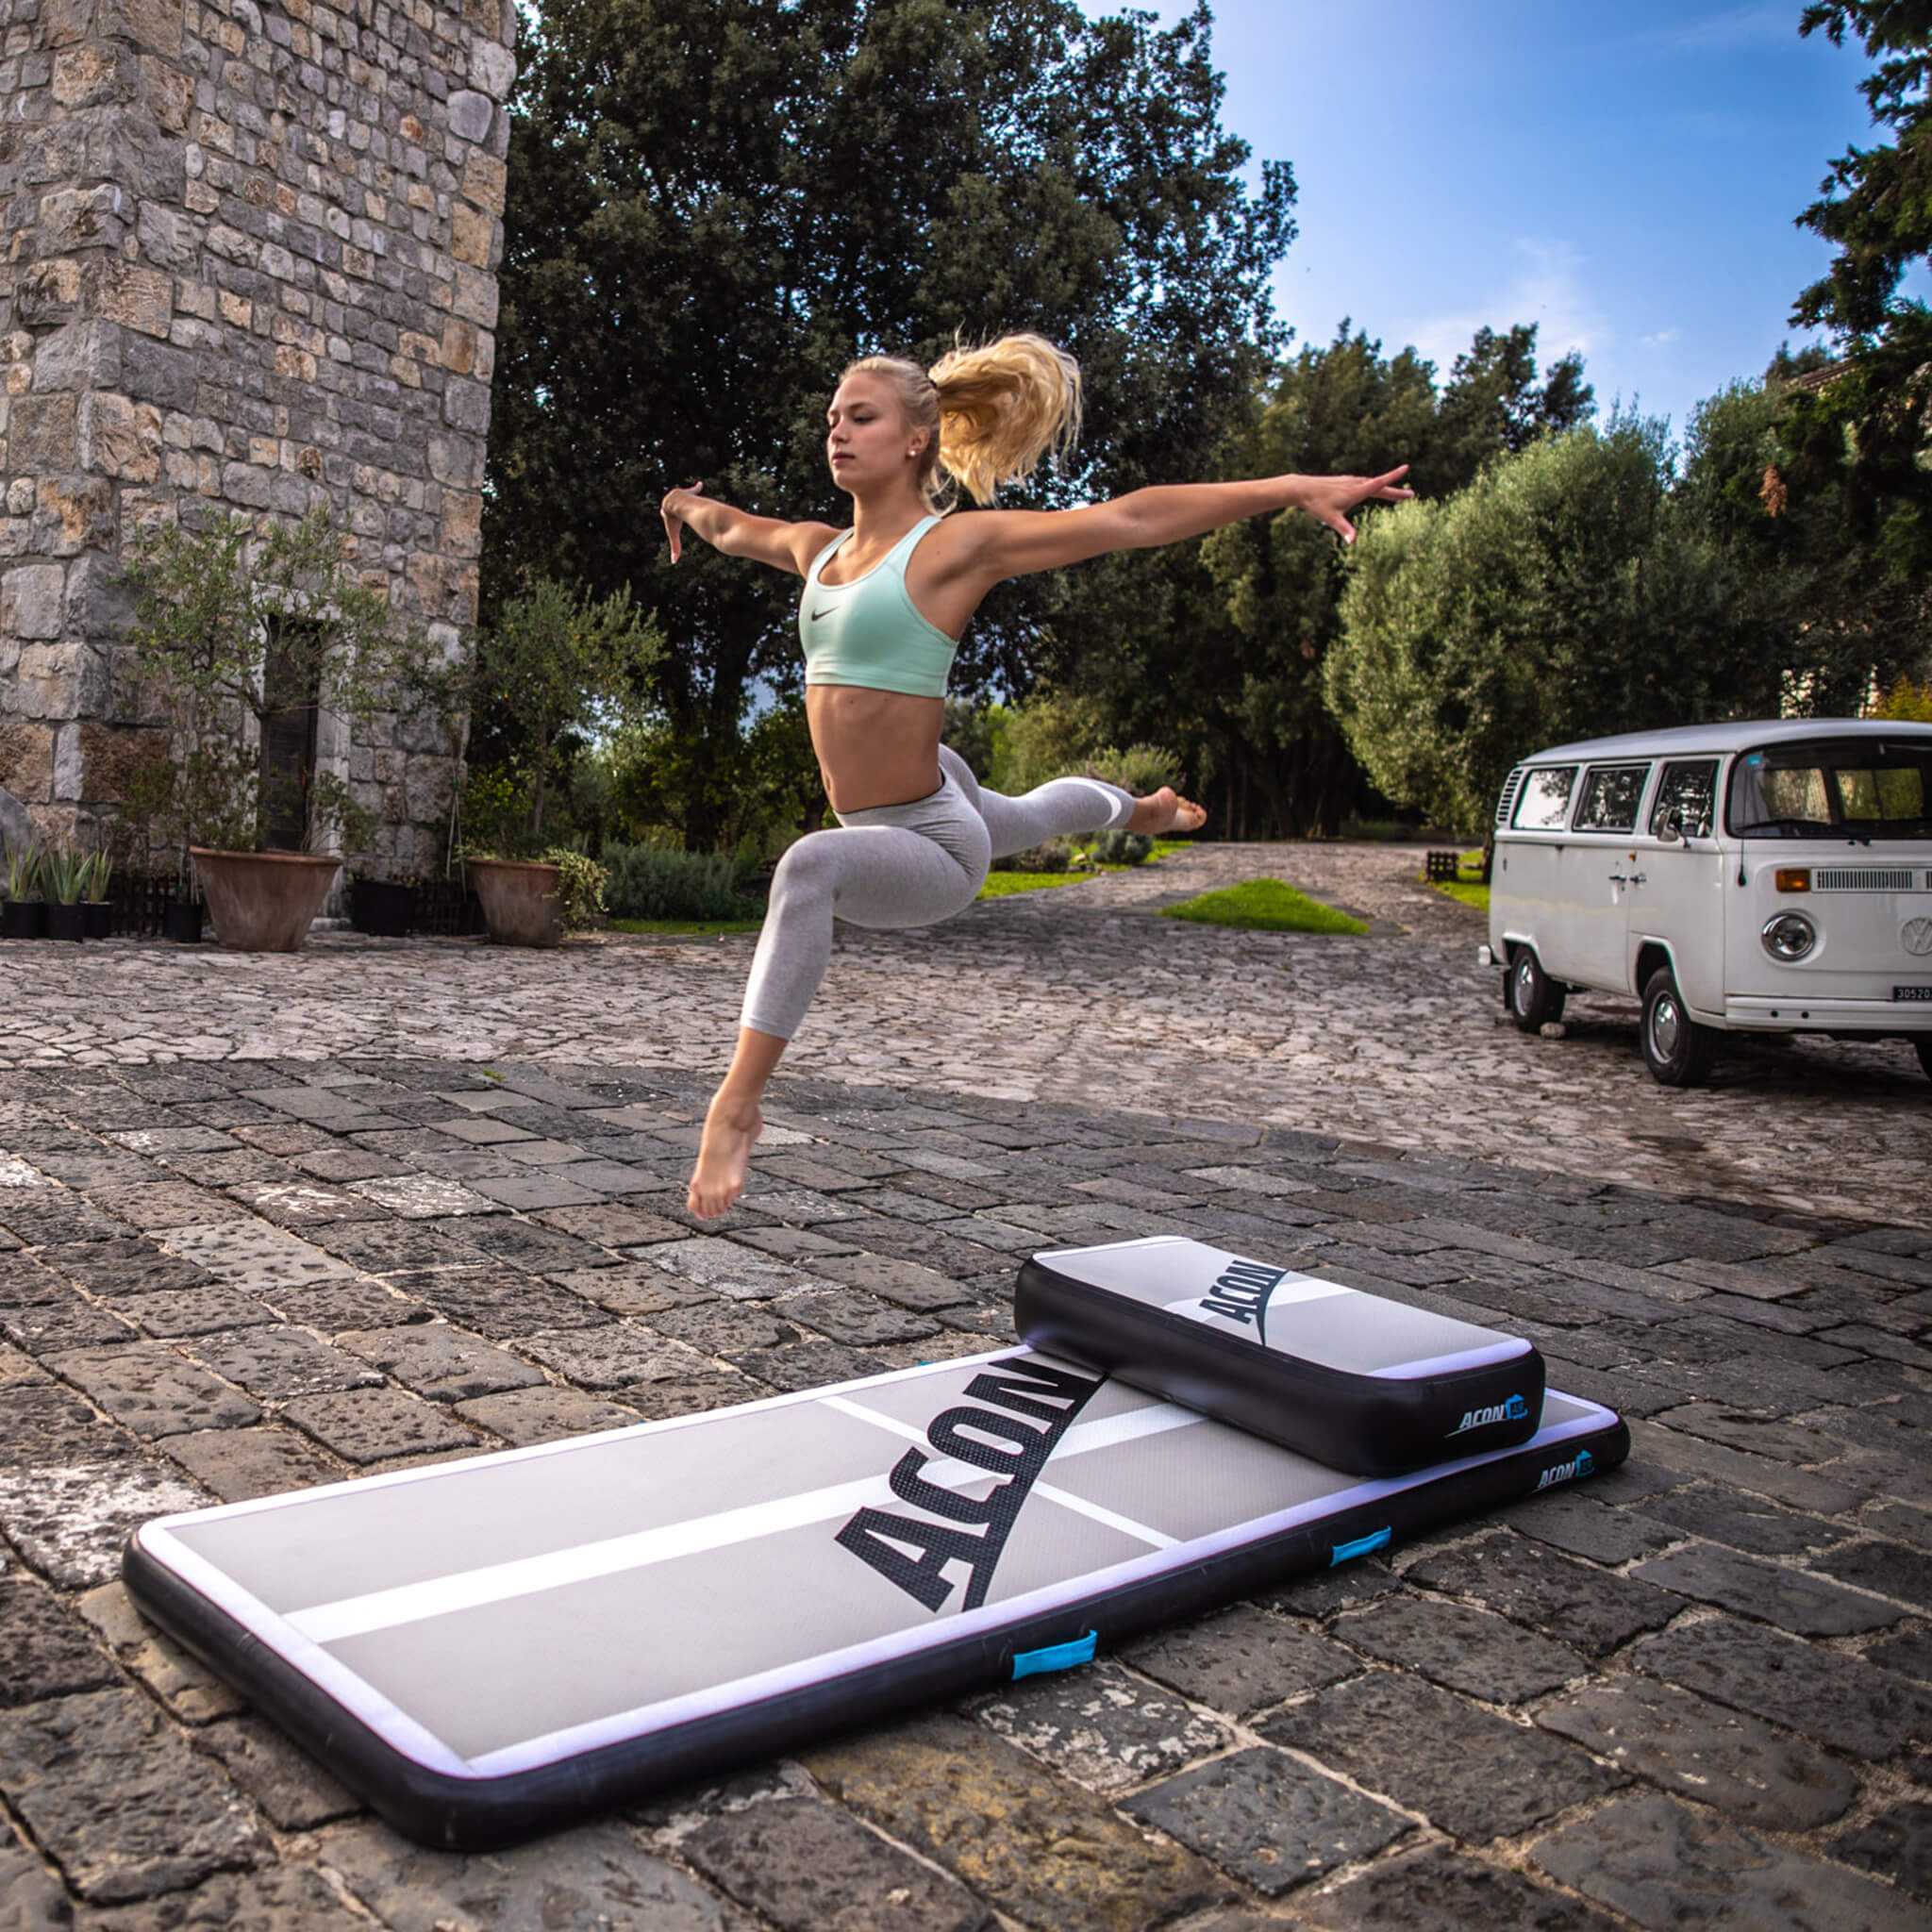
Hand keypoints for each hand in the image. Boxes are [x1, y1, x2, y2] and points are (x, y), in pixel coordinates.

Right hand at [661, 480, 701, 562]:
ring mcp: (680, 496)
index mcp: (668, 511)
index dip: (669, 515)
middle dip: (676, 505)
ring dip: (685, 496)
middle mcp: (673, 502)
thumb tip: (674, 562)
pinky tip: (701, 484)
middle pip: (674, 504)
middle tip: (679, 508)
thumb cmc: (674, 520)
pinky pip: (693, 489)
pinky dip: (696, 488)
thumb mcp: (673, 535)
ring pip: (683, 496)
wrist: (676, 505)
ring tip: (688, 497)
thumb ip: (675, 547)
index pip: (666, 513)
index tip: (671, 517)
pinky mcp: (688, 492)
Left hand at [1298, 466, 1412, 544]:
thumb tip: (1353, 542)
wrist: (1301, 489)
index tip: (1406, 467)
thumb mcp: (1331, 519)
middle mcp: (1355, 484)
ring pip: (1371, 484)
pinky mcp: (1342, 482)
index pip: (1379, 483)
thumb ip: (1345, 530)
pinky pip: (1362, 483)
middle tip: (1410, 495)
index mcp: (1356, 491)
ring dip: (1384, 487)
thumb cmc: (1316, 504)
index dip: (1393, 477)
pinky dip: (1372, 486)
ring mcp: (1348, 481)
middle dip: (1395, 491)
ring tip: (1394, 494)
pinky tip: (1370, 488)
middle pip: (1379, 486)